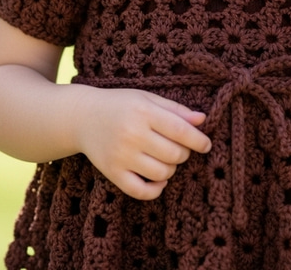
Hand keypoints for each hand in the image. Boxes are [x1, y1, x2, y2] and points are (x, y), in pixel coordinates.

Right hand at [74, 87, 211, 199]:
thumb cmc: (121, 104)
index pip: (179, 130)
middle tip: (179, 147)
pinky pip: (141, 192)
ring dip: (171, 169)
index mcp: (143, 111)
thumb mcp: (148, 98)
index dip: (198, 140)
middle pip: (174, 154)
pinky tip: (158, 180)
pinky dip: (156, 190)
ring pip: (161, 173)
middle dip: (184, 153)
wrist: (83, 116)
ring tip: (165, 158)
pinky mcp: (112, 173)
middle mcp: (132, 134)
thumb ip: (176, 109)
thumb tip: (202, 120)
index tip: (206, 145)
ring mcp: (121, 156)